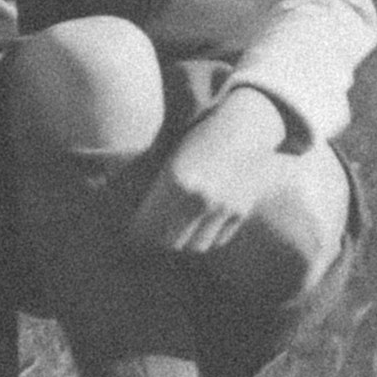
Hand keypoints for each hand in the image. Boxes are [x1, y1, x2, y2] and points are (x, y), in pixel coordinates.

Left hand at [130, 87, 289, 255]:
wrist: (243, 130)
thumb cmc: (195, 141)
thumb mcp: (167, 160)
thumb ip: (153, 190)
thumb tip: (133, 221)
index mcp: (174, 182)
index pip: (148, 228)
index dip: (138, 234)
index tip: (133, 233)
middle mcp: (200, 198)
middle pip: (171, 243)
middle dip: (158, 242)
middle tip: (151, 236)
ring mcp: (223, 207)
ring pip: (197, 246)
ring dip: (184, 243)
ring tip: (174, 233)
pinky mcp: (241, 211)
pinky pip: (219, 240)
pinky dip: (207, 238)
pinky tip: (198, 227)